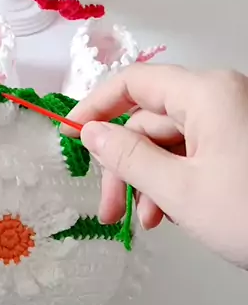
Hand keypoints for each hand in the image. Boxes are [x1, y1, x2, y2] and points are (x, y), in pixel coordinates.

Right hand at [67, 64, 247, 265]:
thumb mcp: (180, 190)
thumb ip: (128, 157)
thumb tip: (92, 133)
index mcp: (206, 94)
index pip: (134, 82)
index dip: (96, 106)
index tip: (73, 136)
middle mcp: (222, 97)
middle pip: (150, 120)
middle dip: (125, 165)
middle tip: (110, 211)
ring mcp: (235, 120)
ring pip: (172, 141)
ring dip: (150, 179)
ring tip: (148, 221)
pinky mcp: (243, 143)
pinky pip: (197, 152)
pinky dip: (177, 180)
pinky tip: (171, 214)